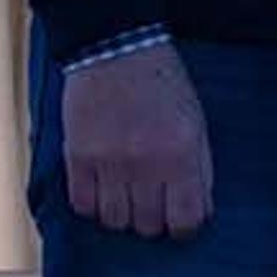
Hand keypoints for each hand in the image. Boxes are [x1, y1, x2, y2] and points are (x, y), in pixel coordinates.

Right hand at [62, 43, 212, 238]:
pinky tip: (103, 189)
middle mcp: (145, 163)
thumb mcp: (196, 122)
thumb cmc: (164, 85)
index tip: (183, 222)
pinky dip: (93, 204)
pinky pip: (83, 205)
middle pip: (147, 226)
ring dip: (123, 215)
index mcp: (182, 153)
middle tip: (154, 206)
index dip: (186, 227)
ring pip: (114, 221)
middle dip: (154, 222)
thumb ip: (199, 167)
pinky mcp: (77, 157)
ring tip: (127, 197)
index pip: (186, 218)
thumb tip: (199, 211)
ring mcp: (108, 162)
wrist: (116, 50)